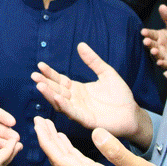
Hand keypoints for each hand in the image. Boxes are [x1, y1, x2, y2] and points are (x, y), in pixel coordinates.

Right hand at [31, 42, 151, 148]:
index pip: (60, 80)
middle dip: (45, 83)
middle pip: (56, 90)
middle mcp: (75, 100)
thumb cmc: (120, 95)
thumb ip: (93, 61)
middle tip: (34, 76)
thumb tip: (80, 45)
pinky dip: (64, 106)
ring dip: (50, 95)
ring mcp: (80, 111)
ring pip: (61, 102)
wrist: (132, 113)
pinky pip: (73, 112)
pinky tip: (58, 97)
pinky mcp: (87, 120)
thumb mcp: (106, 73)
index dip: (50, 73)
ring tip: (40, 86)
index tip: (40, 65)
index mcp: (78, 89)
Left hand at [34, 117, 166, 165]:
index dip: (47, 142)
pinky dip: (66, 147)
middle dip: (45, 140)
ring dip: (54, 142)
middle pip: (58, 159)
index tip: (38, 124)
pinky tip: (62, 138)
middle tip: (36, 120)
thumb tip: (96, 133)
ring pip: (65, 160)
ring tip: (45, 125)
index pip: (61, 160)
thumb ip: (116, 152)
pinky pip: (75, 161)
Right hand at [141, 5, 166, 80]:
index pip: (151, 34)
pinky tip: (159, 61)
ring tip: (154, 51)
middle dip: (148, 43)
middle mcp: (158, 46)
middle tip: (146, 41)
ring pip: (155, 54)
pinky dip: (161, 63)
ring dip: (153, 53)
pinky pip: (163, 64)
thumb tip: (162, 6)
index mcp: (158, 36)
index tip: (143, 32)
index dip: (147, 33)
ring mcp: (162, 54)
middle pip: (151, 44)